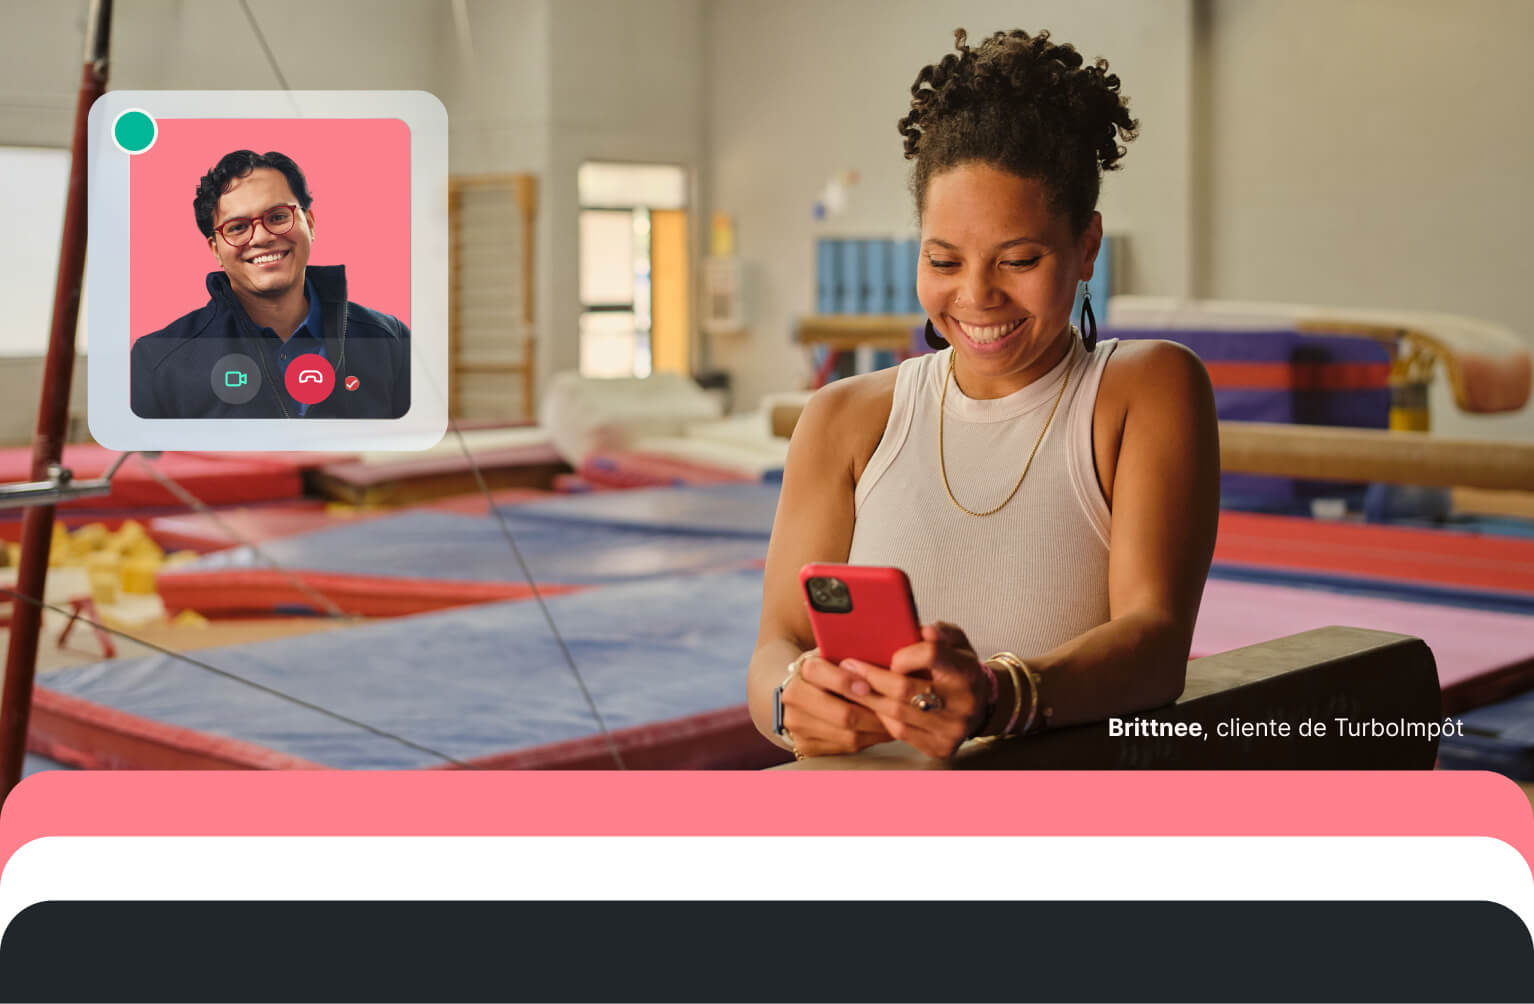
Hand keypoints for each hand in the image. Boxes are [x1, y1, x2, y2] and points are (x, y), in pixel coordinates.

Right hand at [779, 651, 893, 756]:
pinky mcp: (806, 746)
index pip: (819, 673)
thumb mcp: (835, 655)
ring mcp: (798, 725)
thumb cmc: (830, 671)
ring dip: (877, 731)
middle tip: (899, 712)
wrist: (800, 694)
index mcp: (802, 669)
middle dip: (876, 715)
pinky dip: (869, 741)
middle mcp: (793, 698)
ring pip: (848, 736)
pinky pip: (846, 749)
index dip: (845, 681)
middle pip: (842, 714)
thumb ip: (853, 655)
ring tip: (898, 723)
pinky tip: (882, 732)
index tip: (869, 686)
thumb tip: (888, 661)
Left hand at [840, 623, 989, 758]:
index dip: (904, 654)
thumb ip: (940, 632)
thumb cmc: (960, 669)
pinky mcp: (940, 747)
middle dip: (870, 677)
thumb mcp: (957, 643)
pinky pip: (900, 732)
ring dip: (868, 698)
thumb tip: (920, 629)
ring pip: (897, 713)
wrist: (981, 707)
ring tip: (850, 686)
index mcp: (967, 671)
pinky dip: (881, 718)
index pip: (930, 655)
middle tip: (847, 668)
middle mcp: (963, 703)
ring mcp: (952, 728)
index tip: (889, 656)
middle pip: (904, 689)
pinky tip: (871, 705)